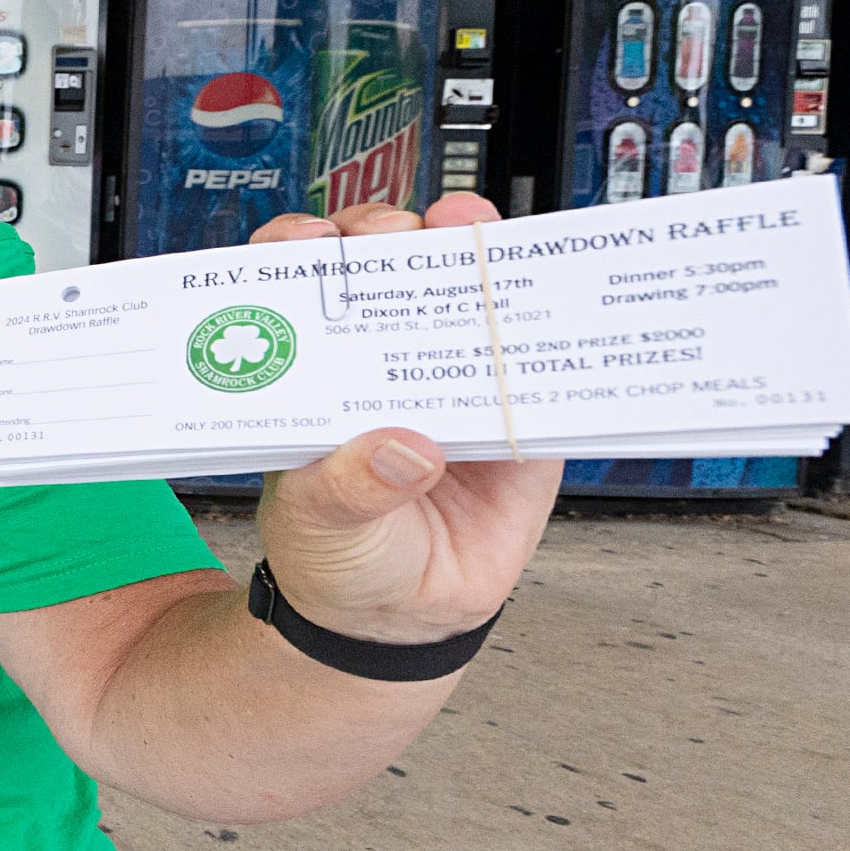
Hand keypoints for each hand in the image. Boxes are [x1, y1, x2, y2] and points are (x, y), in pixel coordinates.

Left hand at [246, 196, 561, 645]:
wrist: (400, 618)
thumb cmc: (336, 556)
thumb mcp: (319, 522)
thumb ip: (348, 487)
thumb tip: (403, 450)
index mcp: (315, 372)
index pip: (299, 286)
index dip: (302, 247)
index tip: (309, 240)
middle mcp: (380, 357)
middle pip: (383, 267)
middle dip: (390, 232)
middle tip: (395, 236)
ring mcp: (451, 375)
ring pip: (461, 290)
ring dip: (471, 251)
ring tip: (468, 235)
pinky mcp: (516, 411)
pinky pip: (538, 357)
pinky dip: (549, 320)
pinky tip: (550, 293)